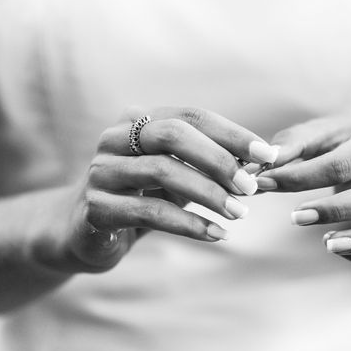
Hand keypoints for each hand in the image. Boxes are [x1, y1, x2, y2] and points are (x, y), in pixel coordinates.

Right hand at [48, 106, 278, 271]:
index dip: (232, 134)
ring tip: (239, 213)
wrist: (83, 232)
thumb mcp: (175, 175)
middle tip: (250, 187)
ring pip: (160, 172)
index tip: (268, 155)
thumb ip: (207, 165)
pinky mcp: (95, 209)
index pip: (190, 117)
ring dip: (208, 193)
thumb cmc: (139, 196)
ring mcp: (101, 172)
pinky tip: (215, 234)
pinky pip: (148, 211)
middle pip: (171, 135)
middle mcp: (114, 139)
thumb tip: (260, 166)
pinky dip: (187, 223)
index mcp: (136, 121)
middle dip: (218, 159)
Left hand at [256, 117, 350, 267]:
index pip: (341, 164)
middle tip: (294, 218)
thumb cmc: (339, 143)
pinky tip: (337, 248)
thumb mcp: (318, 134)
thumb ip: (289, 146)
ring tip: (326, 244)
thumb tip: (260, 169)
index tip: (264, 185)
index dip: (299, 178)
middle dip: (333, 211)